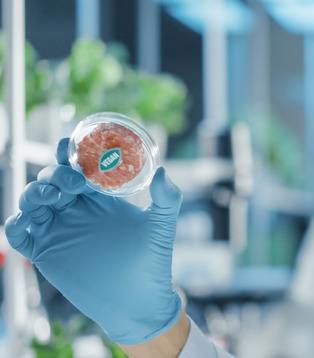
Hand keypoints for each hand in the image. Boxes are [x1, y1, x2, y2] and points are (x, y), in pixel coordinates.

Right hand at [5, 138, 182, 344]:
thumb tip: (162, 170)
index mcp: (99, 198)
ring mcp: (58, 230)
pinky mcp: (45, 252)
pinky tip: (27, 219)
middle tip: (73, 181)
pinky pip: (19, 233)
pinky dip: (15, 223)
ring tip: (53, 196)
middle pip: (51, 180)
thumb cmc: (153, 262)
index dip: (69, 153)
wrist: (138, 301)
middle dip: (55, 172)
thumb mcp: (162, 226)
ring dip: (34, 191)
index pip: (78, 168)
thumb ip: (167, 198)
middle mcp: (76, 210)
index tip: (70, 143)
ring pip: (32, 200)